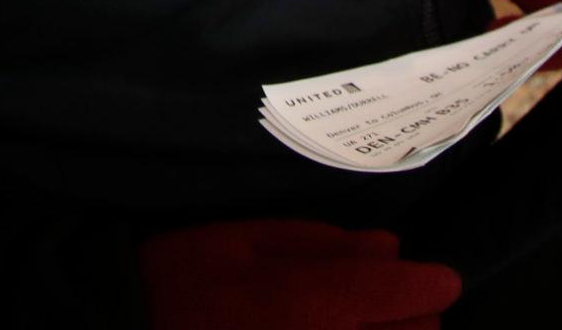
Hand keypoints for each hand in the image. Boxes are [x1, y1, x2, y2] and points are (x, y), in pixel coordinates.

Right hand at [142, 220, 460, 329]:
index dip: (428, 280)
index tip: (435, 276)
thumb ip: (325, 246)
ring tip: (357, 322)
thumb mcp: (248, 240)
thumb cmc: (179, 278)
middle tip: (389, 299)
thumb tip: (389, 250)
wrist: (125, 326)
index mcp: (316, 306)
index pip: (409, 293)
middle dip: (410, 315)